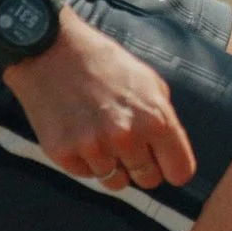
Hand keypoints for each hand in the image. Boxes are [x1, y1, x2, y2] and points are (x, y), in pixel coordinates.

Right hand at [9, 8, 196, 191]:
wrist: (51, 50)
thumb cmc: (104, 63)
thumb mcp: (149, 81)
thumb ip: (164, 118)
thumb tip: (170, 152)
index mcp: (155, 118)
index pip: (180, 172)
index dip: (173, 169)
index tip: (165, 164)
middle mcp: (126, 137)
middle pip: (148, 180)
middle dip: (142, 167)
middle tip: (128, 145)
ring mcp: (93, 147)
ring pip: (115, 181)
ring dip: (111, 164)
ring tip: (100, 134)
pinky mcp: (63, 152)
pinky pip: (84, 173)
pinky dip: (84, 160)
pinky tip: (79, 132)